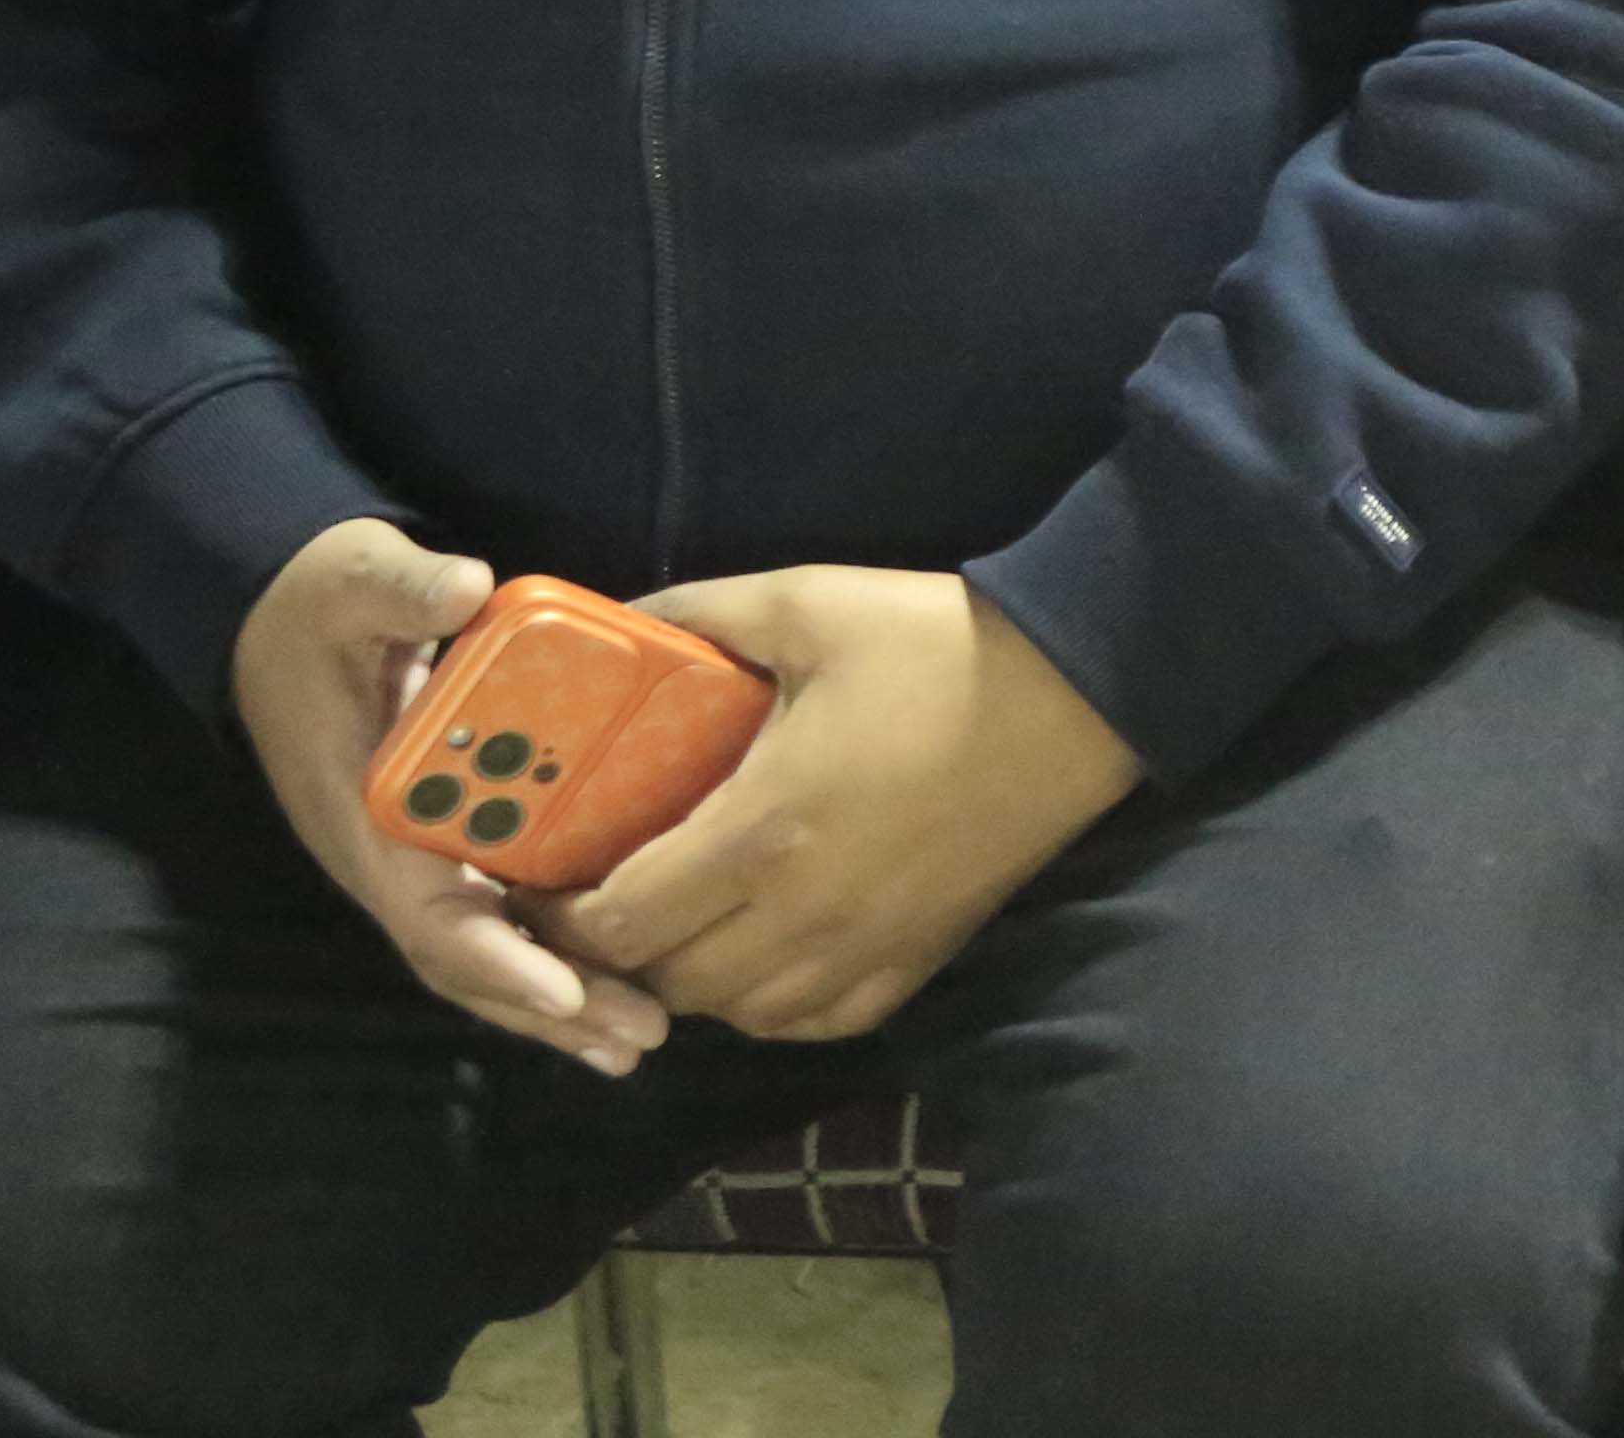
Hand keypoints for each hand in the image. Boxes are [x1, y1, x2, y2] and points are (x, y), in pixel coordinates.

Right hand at [231, 518, 670, 1073]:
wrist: (277, 620)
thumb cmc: (320, 607)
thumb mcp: (351, 580)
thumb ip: (401, 587)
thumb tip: (465, 588)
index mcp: (366, 813)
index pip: (429, 912)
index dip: (496, 959)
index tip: (566, 993)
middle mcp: (389, 857)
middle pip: (468, 958)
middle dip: (548, 1005)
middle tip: (640, 1038)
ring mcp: (414, 858)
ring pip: (486, 949)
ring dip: (558, 999)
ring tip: (641, 1036)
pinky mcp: (442, 844)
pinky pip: (500, 912)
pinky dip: (552, 951)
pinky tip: (619, 976)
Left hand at [552, 566, 1142, 1040]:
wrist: (1082, 689)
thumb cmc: (937, 642)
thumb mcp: (806, 601)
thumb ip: (697, 614)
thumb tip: (611, 622)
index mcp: (765, 827)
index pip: (622, 919)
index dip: (561, 913)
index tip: (542, 877)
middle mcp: (805, 912)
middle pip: (666, 979)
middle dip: (617, 947)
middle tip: (602, 891)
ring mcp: (865, 948)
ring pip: (733, 1013)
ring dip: (689, 978)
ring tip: (679, 919)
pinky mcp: (917, 961)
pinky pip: (810, 1022)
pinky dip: (765, 1003)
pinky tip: (761, 951)